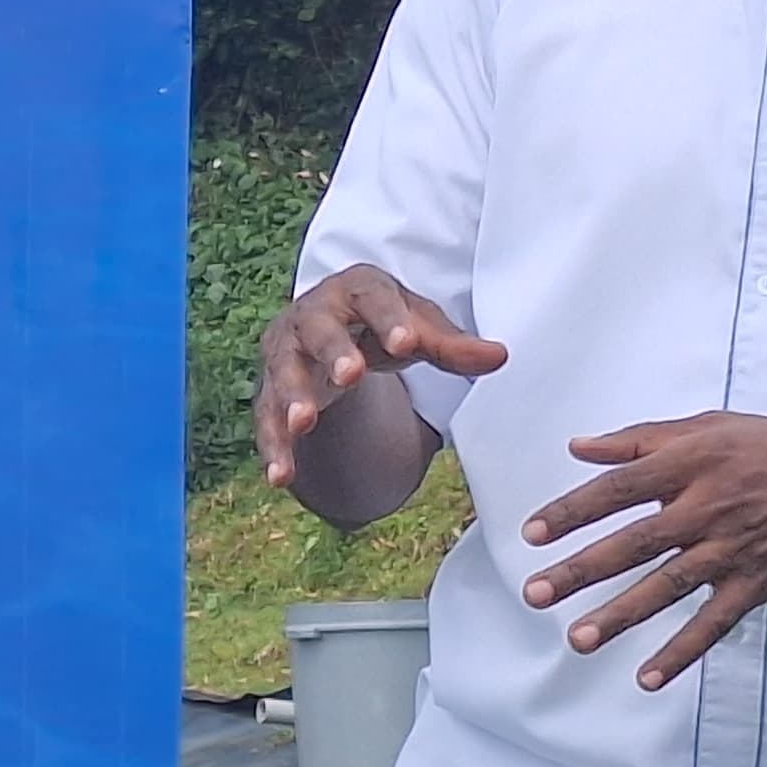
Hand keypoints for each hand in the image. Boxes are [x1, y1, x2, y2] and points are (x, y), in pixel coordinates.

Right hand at [255, 263, 506, 488]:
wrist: (330, 333)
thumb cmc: (380, 326)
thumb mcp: (416, 330)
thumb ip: (452, 346)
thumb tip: (499, 357)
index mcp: (356, 290)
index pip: (373, 297)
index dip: (389, 318)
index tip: (407, 343)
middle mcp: (313, 315)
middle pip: (319, 329)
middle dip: (333, 352)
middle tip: (351, 376)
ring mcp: (286, 352)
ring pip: (284, 372)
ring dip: (293, 397)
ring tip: (303, 423)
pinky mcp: (269, 390)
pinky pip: (266, 418)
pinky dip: (274, 447)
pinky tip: (280, 477)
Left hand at [520, 412, 766, 689]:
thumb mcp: (711, 426)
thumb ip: (642, 438)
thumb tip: (579, 446)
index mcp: (691, 464)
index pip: (618, 489)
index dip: (572, 511)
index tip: (531, 533)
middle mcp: (707, 508)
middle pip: (632, 544)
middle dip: (580, 571)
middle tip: (535, 594)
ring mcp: (732, 550)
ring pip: (666, 588)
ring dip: (620, 616)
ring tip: (577, 640)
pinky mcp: (756, 584)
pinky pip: (713, 624)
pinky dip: (681, 653)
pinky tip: (647, 678)